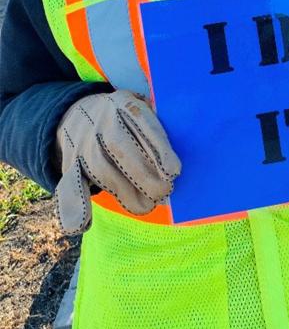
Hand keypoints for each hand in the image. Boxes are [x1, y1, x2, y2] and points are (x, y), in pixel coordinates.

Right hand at [54, 90, 180, 234]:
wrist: (77, 112)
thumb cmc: (127, 116)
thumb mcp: (143, 105)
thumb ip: (158, 124)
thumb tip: (179, 162)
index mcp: (125, 103)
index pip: (144, 124)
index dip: (159, 148)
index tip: (175, 171)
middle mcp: (102, 121)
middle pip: (121, 147)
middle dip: (144, 174)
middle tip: (165, 192)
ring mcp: (84, 142)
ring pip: (101, 169)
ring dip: (124, 192)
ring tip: (147, 206)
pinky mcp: (70, 163)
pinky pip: (69, 184)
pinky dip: (73, 206)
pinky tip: (82, 225)